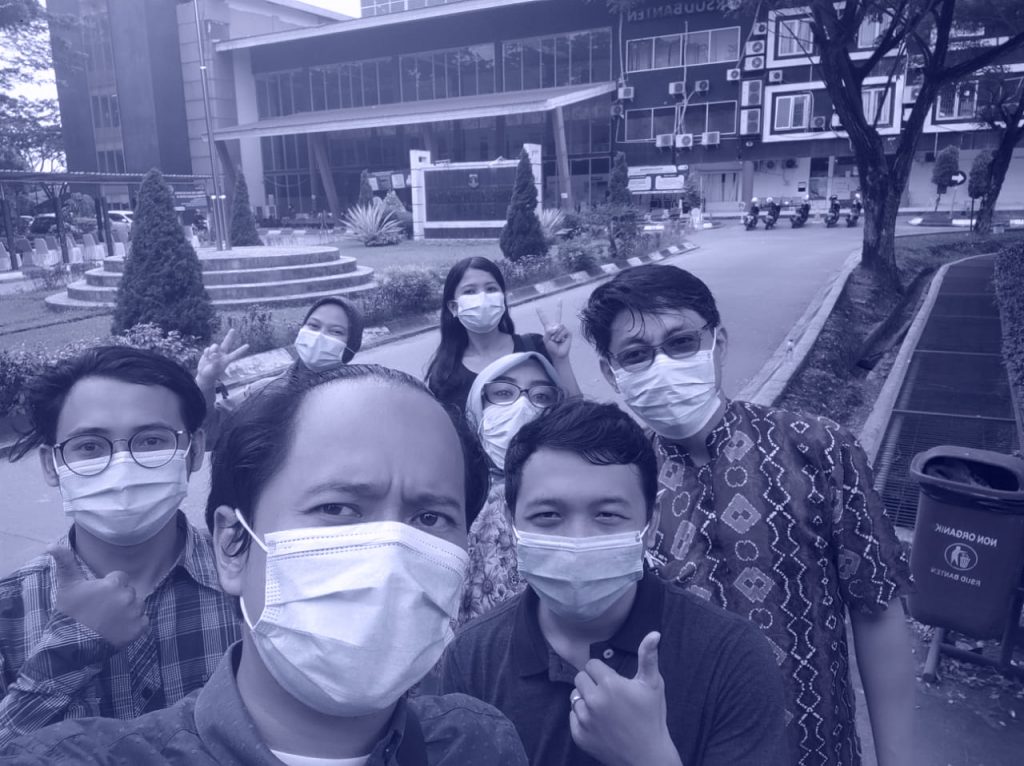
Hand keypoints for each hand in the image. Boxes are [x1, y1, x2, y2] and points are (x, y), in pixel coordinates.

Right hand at [49, 546, 148, 648]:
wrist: (73, 644)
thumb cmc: (70, 613)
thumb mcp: (67, 586)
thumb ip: (65, 562)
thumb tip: (52, 544)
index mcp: (114, 583)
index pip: (120, 578)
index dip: (110, 587)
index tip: (99, 597)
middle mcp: (128, 595)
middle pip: (129, 592)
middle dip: (119, 598)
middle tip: (103, 611)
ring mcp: (135, 613)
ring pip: (138, 606)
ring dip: (129, 611)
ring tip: (111, 620)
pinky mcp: (140, 629)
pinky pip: (143, 622)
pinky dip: (135, 625)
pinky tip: (119, 629)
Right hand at [196, 328, 248, 387]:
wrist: (204, 374)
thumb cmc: (211, 374)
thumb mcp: (214, 370)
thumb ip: (215, 362)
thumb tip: (215, 354)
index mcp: (226, 360)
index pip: (235, 354)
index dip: (241, 350)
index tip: (248, 345)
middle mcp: (222, 354)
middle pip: (226, 343)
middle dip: (229, 336)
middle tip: (233, 329)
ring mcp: (215, 352)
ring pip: (215, 346)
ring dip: (212, 350)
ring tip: (210, 358)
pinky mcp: (208, 352)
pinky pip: (207, 348)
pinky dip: (206, 353)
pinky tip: (206, 358)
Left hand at [537, 301, 571, 359]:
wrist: (558, 354)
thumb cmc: (551, 348)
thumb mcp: (546, 340)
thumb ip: (549, 331)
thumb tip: (556, 326)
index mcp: (548, 328)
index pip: (544, 319)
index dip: (541, 313)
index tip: (537, 307)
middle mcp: (556, 326)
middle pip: (558, 314)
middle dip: (559, 306)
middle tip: (560, 299)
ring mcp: (563, 328)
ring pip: (559, 326)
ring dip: (556, 335)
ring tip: (556, 340)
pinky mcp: (568, 332)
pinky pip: (563, 330)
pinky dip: (560, 336)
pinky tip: (561, 340)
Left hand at [570, 632, 680, 765]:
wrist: (647, 757)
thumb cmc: (652, 717)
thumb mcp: (653, 685)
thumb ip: (648, 657)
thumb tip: (654, 633)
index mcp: (610, 684)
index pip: (591, 664)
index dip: (602, 671)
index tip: (613, 681)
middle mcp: (594, 700)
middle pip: (580, 678)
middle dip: (592, 683)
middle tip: (608, 694)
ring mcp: (585, 719)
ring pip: (574, 697)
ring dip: (586, 700)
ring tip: (604, 709)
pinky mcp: (579, 735)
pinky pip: (573, 716)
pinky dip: (583, 718)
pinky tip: (599, 723)